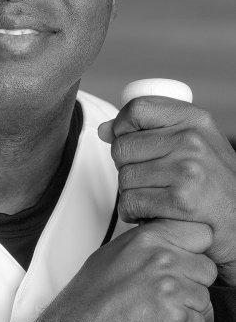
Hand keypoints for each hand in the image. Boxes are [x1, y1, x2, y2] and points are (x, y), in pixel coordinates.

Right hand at [18, 219, 215, 321]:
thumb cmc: (90, 295)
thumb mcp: (116, 251)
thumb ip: (148, 242)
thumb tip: (168, 239)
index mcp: (148, 237)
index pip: (200, 232)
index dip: (195, 248)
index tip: (187, 256)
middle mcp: (160, 258)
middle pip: (206, 266)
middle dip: (192, 280)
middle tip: (169, 288)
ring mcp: (168, 287)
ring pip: (203, 296)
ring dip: (186, 305)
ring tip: (157, 306)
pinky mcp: (173, 317)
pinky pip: (197, 321)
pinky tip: (158, 321)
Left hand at [98, 96, 235, 283]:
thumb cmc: (215, 185)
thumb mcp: (194, 144)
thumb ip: (151, 130)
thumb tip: (105, 129)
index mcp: (194, 119)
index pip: (137, 108)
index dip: (121, 126)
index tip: (126, 140)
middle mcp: (192, 140)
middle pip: (122, 146)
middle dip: (126, 166)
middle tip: (146, 179)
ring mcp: (188, 170)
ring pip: (124, 177)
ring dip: (129, 193)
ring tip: (151, 197)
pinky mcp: (182, 201)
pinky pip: (130, 202)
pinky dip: (133, 212)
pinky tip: (150, 213)